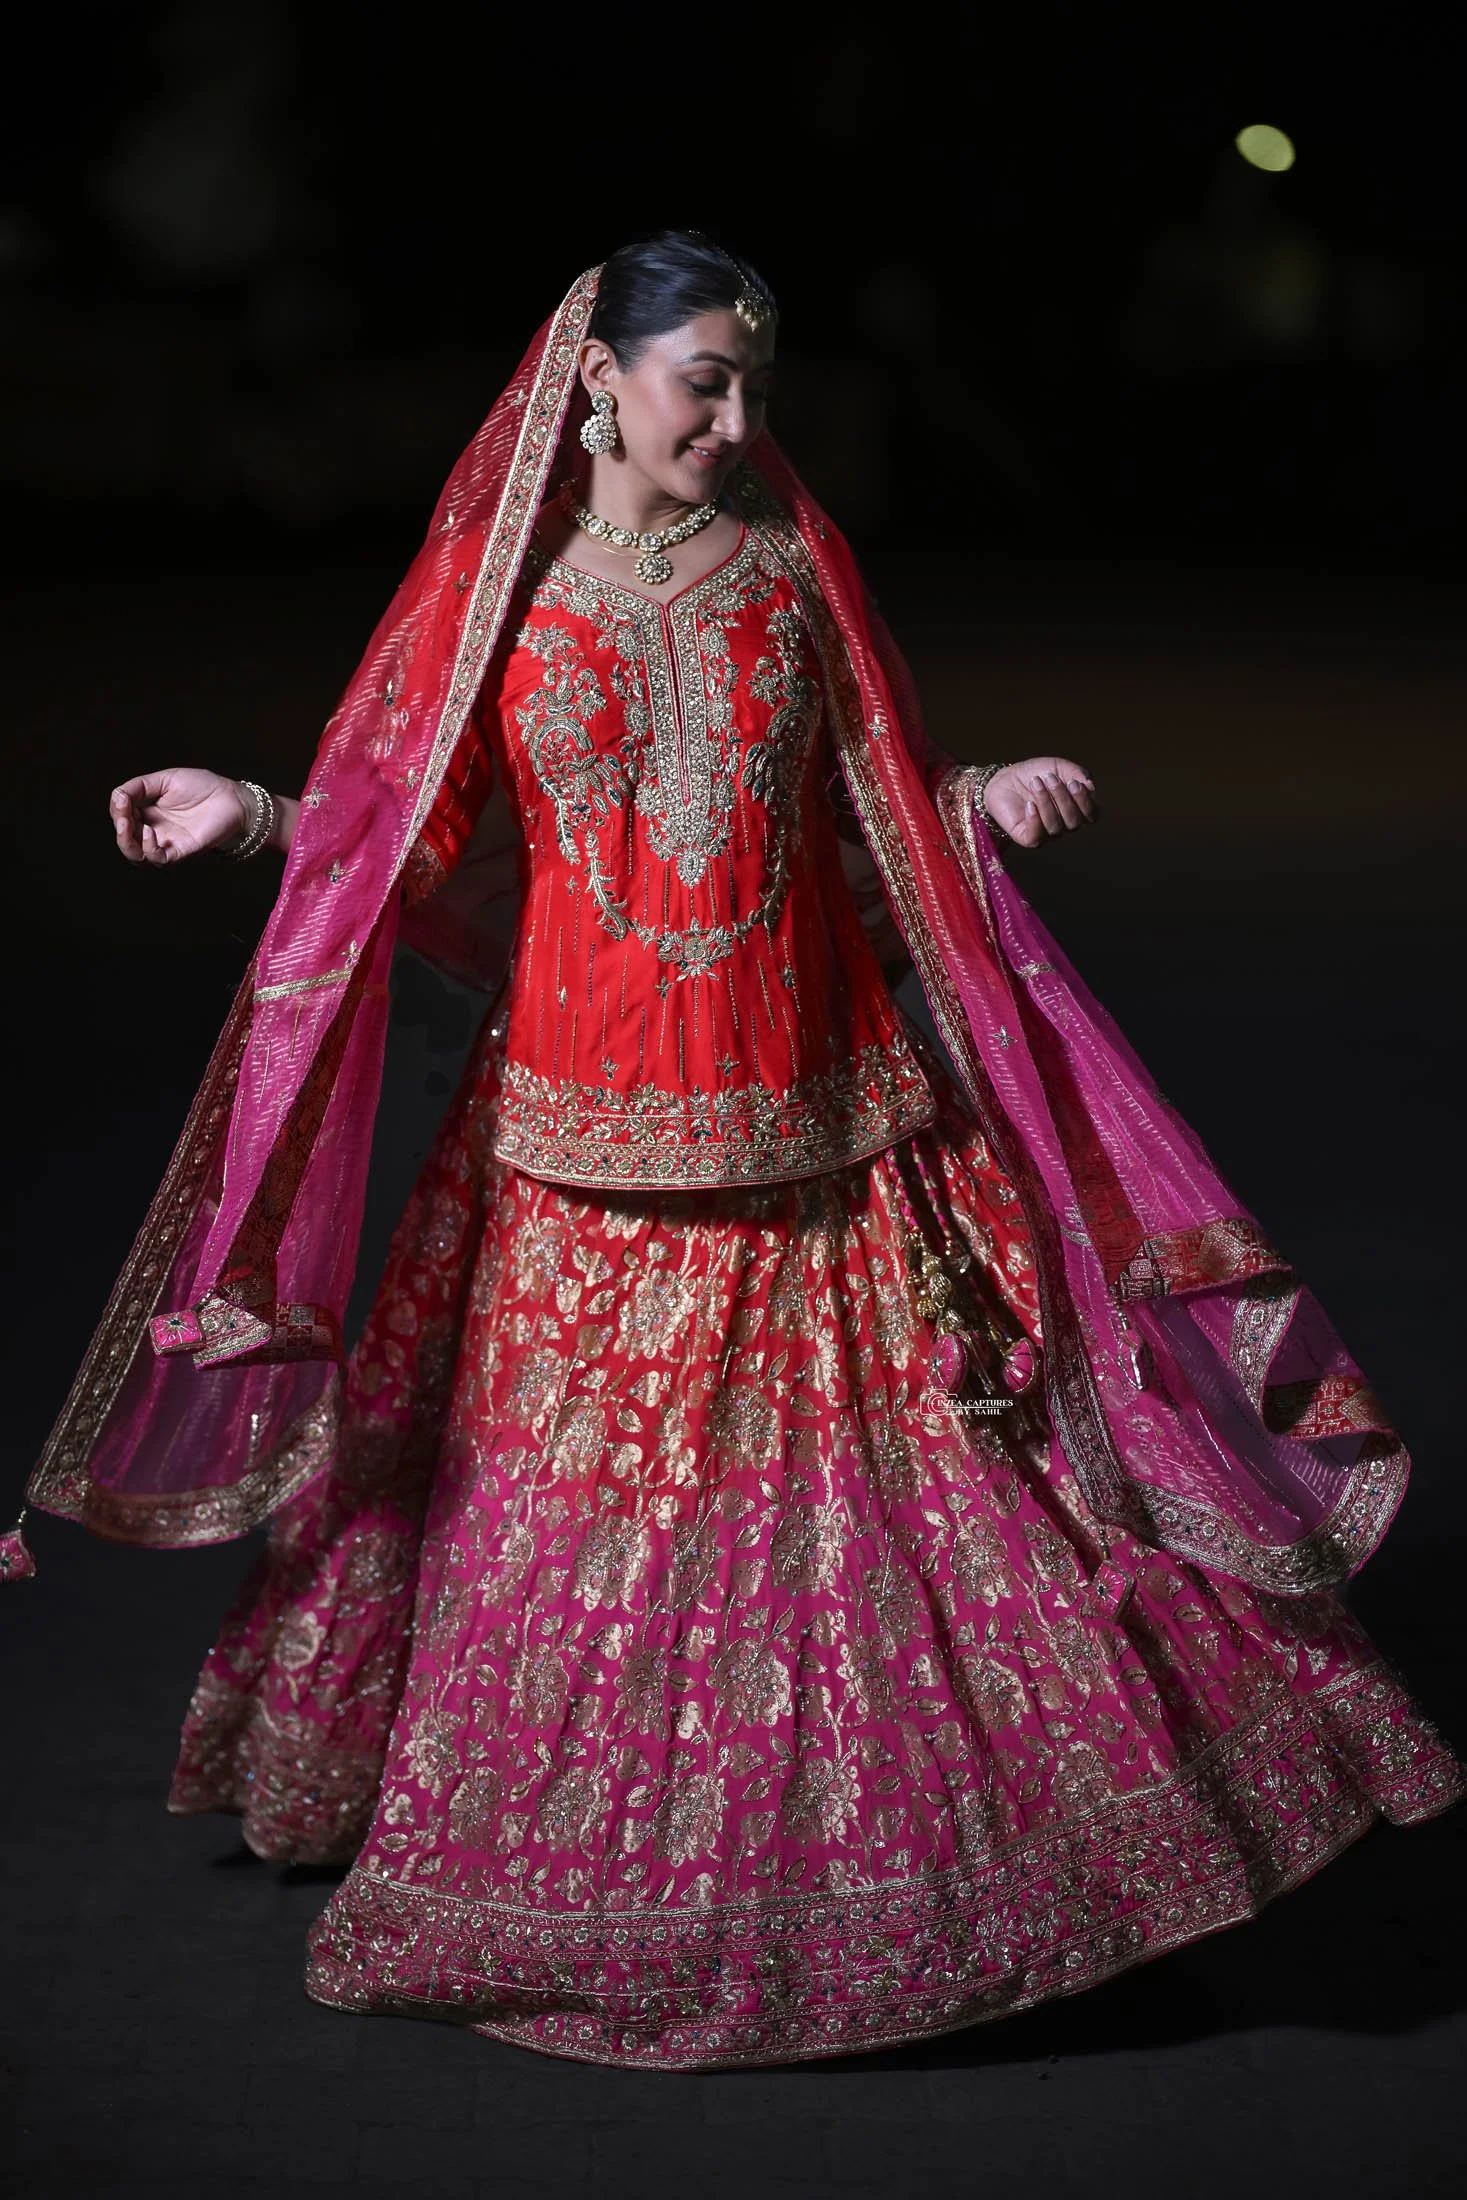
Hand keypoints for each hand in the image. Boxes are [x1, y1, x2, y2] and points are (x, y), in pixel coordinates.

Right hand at [109, 769, 250, 864]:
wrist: (231, 798)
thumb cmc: (201, 787)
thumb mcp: (164, 780)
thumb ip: (139, 786)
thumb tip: (117, 796)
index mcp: (147, 812)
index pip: (122, 817)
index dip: (117, 810)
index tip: (121, 797)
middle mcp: (153, 830)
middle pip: (125, 839)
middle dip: (119, 828)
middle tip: (123, 817)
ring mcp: (166, 843)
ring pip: (136, 855)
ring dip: (127, 842)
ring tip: (130, 825)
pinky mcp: (181, 852)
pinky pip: (159, 860)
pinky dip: (149, 849)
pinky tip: (150, 833)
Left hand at [980, 757, 1098, 848]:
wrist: (1005, 778)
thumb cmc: (1034, 773)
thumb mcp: (1058, 767)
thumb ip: (1077, 773)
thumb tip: (1090, 786)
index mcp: (1076, 809)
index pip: (1091, 815)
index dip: (1085, 801)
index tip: (1074, 782)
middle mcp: (1064, 825)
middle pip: (1074, 822)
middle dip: (1063, 799)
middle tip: (1050, 778)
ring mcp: (1046, 833)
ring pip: (1055, 827)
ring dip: (1046, 802)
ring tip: (1036, 782)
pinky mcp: (1028, 838)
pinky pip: (1037, 836)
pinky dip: (1035, 819)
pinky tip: (1029, 804)